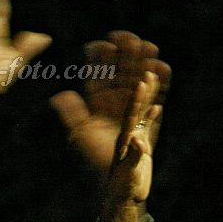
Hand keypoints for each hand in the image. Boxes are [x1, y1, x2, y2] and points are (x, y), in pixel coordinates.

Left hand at [52, 31, 170, 177]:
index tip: (104, 43)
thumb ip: (73, 114)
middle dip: (126, 57)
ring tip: (150, 47)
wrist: (117, 184)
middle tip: (131, 37)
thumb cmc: (97, 162)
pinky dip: (158, 86)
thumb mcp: (82, 135)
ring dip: (143, 66)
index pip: (99, 77)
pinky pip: (154, 100)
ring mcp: (132, 112)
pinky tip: (162, 70)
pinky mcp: (148, 122)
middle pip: (121, 75)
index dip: (100, 60)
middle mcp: (115, 106)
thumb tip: (59, 96)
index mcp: (97, 105)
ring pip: (138, 83)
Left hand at [104, 71, 161, 206]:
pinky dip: (152, 115)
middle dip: (137, 79)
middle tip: (140, 55)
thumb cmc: (119, 190)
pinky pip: (147, 126)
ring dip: (147, 91)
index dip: (131, 92)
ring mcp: (132, 138)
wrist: (122, 202)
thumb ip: (132, 156)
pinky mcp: (141, 147)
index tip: (138, 76)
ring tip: (152, 72)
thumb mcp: (126, 173)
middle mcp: (124, 132)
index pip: (125, 108)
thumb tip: (138, 140)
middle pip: (131, 100)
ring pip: (141, 109)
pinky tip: (157, 106)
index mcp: (117, 136)